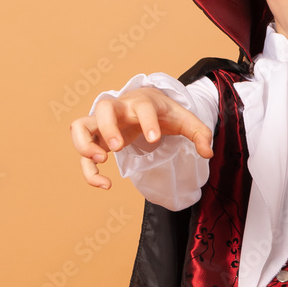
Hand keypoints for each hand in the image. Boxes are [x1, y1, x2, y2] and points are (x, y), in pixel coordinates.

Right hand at [70, 87, 212, 189]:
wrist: (145, 102)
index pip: (142, 107)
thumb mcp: (185, 120)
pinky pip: (82, 150)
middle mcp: (119, 109)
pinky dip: (87, 168)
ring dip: (84, 144)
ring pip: (80, 125)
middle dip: (108, 128)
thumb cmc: (164, 112)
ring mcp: (104, 122)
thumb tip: (206, 153)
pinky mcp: (96, 138)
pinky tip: (104, 184)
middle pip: (103, 107)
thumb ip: (200, 134)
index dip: (147, 121)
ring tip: (99, 161)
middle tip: (118, 148)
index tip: (155, 139)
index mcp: (143, 103)